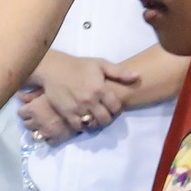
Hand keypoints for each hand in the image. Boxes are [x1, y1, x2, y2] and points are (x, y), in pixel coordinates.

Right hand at [19, 53, 139, 143]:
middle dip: (108, 118)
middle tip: (105, 113)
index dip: (117, 108)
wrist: (54, 68)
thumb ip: (119, 72)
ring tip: (95, 117)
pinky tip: (83, 119)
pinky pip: (78, 126)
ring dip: (96, 123)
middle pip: (105, 119)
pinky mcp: (66, 113)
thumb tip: (137, 77)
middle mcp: (89, 100)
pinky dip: (83, 125)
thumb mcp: (100, 64)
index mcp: (100, 88)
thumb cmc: (79, 65)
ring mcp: (77, 108)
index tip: (114, 106)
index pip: (116, 107)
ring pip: (92, 124)